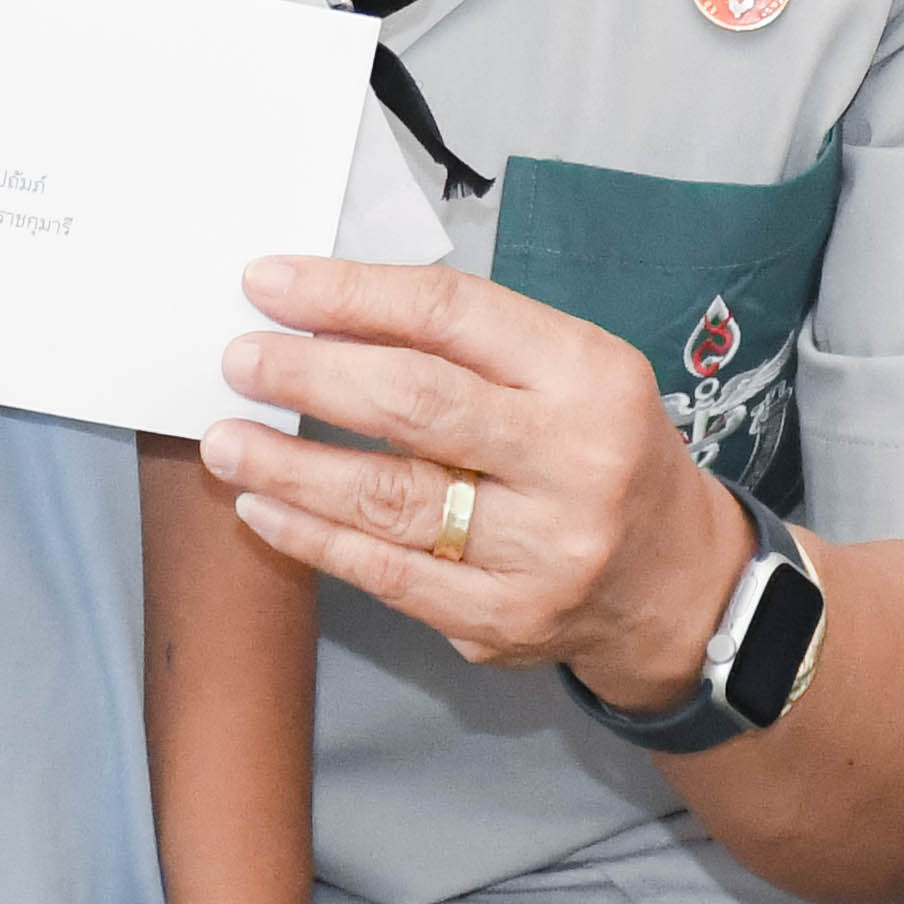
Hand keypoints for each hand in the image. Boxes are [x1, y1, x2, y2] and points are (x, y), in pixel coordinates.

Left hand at [202, 256, 748, 709]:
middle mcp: (574, 459)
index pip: (451, 315)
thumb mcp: (571, 371)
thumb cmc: (602, 451)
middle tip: (241, 359)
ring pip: (391, 500)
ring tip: (227, 438)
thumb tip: (328, 316)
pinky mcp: (508, 619)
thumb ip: (468, 344)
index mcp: (589, 374)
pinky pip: (389, 577)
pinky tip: (267, 508)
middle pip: (416, 404)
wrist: (676, 581)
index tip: (272, 283)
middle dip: (309, 376)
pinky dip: (315, 538)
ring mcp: (544, 549)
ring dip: (291, 464)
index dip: (349, 295)